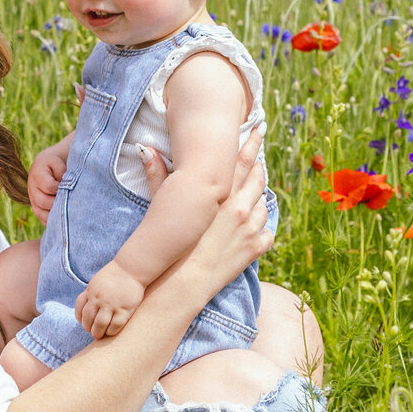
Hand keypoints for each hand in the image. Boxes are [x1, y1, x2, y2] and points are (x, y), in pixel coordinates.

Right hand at [28, 142, 69, 223]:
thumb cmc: (55, 165)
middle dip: (58, 202)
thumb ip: (62, 172)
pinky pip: (44, 220)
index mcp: (37, 174)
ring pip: (42, 214)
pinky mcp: (37, 210)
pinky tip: (63, 216)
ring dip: (56, 213)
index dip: (60, 188)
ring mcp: (33, 201)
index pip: (48, 186)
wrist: (45, 168)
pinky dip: (54, 221)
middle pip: (43, 201)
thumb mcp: (59, 163)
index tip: (69, 186)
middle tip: (70, 199)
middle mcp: (32, 189)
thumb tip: (65, 187)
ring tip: (67, 208)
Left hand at [75, 260, 145, 340]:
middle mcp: (99, 298)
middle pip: (88, 318)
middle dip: (88, 328)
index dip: (80, 318)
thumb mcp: (98, 281)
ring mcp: (111, 304)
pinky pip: (115, 325)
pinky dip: (111, 331)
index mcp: (91, 291)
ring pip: (100, 324)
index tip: (84, 322)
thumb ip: (91, 293)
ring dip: (97, 333)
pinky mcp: (125, 309)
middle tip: (92, 331)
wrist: (132, 268)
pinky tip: (111, 331)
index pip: (79, 308)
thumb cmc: (116, 275)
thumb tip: (86, 306)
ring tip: (100, 335)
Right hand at [161, 127, 271, 305]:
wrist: (182, 282)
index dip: (251, 143)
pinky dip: (263, 229)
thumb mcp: (163, 205)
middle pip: (257, 180)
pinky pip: (267, 234)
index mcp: (221, 195)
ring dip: (260, 199)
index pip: (241, 160)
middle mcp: (240, 209)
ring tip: (256, 195)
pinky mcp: (254, 250)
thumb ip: (157, 174)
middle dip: (260, 166)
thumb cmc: (171, 243)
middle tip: (261, 158)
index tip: (258, 129)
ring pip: (264, 206)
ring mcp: (251, 230)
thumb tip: (145, 148)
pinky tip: (257, 227)